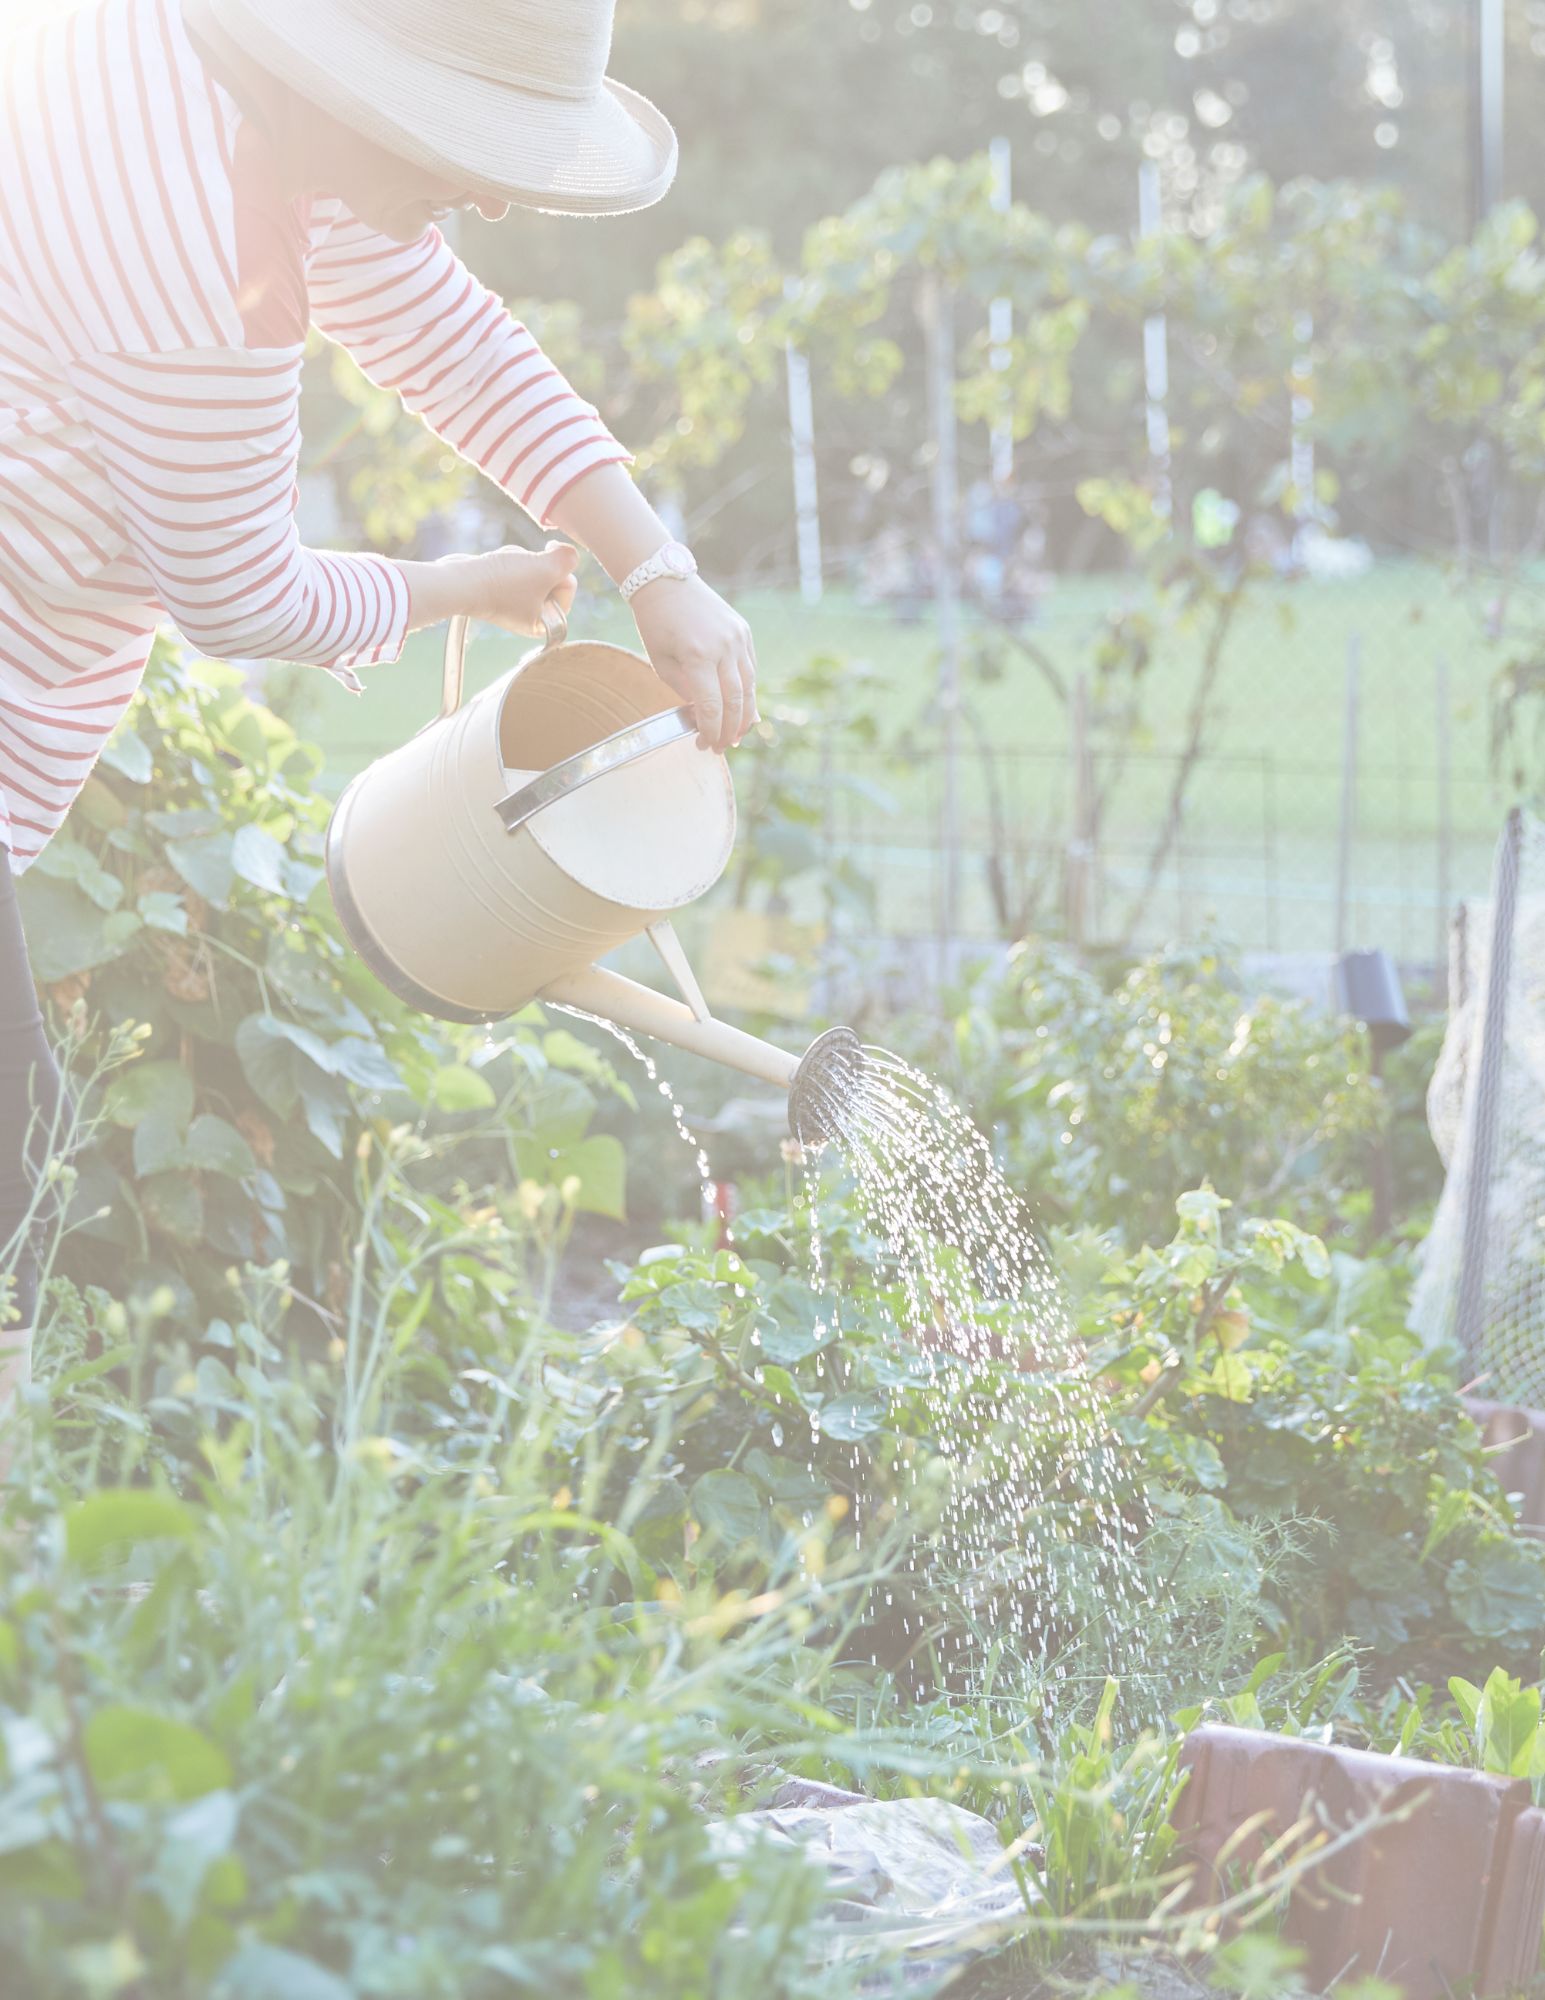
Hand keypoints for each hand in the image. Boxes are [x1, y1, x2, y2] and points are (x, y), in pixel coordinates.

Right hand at [471, 541, 578, 635]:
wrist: (461, 581)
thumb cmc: (505, 581)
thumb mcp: (548, 567)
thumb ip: (569, 559)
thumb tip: (568, 554)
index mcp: (546, 624)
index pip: (568, 587)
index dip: (559, 570)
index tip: (543, 564)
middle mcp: (531, 618)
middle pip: (550, 576)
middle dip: (536, 563)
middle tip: (520, 567)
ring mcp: (513, 604)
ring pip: (532, 567)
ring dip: (521, 559)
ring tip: (506, 566)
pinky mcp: (498, 590)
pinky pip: (514, 566)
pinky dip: (508, 559)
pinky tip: (496, 564)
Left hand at [629, 574, 757, 751]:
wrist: (666, 581)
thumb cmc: (656, 624)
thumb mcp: (661, 662)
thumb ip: (685, 690)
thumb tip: (705, 716)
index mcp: (697, 655)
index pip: (712, 705)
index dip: (711, 731)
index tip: (705, 745)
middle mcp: (724, 646)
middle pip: (736, 701)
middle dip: (730, 730)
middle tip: (722, 748)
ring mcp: (738, 638)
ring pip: (750, 687)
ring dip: (745, 716)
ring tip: (736, 735)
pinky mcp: (744, 632)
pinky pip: (750, 669)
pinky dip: (747, 692)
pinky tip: (741, 709)